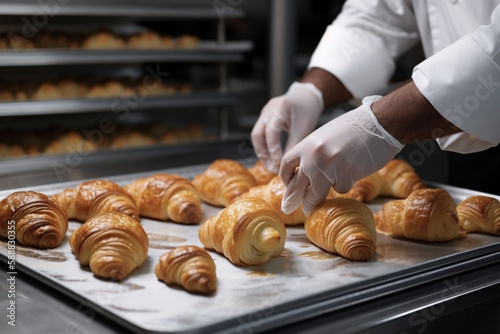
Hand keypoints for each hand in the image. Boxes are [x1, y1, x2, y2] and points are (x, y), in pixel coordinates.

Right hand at [251, 82, 323, 173]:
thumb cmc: (307, 112)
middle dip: (263, 153)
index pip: (272, 131)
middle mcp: (269, 109)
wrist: (307, 96)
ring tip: (270, 165)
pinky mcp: (264, 117)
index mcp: (280, 107)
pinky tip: (270, 156)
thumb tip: (287, 164)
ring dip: (262, 151)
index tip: (279, 163)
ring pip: (256, 135)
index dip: (274, 149)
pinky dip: (264, 145)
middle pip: (258, 134)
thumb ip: (294, 145)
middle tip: (271, 167)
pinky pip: (260, 133)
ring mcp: (264, 112)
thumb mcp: (304, 128)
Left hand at [280, 95, 404, 214]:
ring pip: (316, 194)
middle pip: (298, 186)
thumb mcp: (324, 136)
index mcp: (307, 145)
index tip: (289, 186)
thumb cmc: (353, 129)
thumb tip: (302, 175)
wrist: (379, 123)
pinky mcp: (347, 176)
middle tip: (289, 208)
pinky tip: (351, 171)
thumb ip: (312, 153)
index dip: (286, 179)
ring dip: (313, 201)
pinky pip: (340, 188)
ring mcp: (330, 168)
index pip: (287, 165)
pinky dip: (344, 184)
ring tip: (310, 206)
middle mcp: (314, 157)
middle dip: (293, 200)